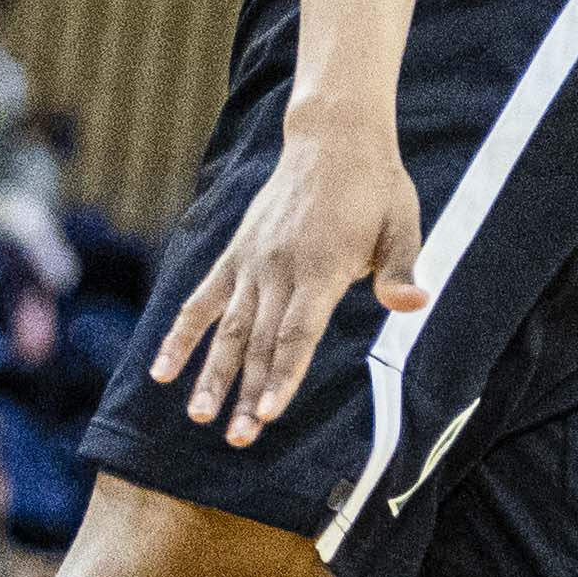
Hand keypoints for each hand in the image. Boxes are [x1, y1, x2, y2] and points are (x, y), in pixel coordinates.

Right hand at [153, 109, 424, 444]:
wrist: (334, 137)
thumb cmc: (376, 187)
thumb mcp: (402, 223)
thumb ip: (400, 270)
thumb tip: (416, 305)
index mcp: (322, 267)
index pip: (298, 333)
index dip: (283, 374)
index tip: (268, 413)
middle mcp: (280, 269)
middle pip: (261, 341)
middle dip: (248, 392)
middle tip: (238, 439)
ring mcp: (252, 262)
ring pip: (229, 328)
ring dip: (213, 374)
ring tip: (199, 416)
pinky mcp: (236, 254)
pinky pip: (203, 300)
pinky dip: (181, 334)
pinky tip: (161, 371)